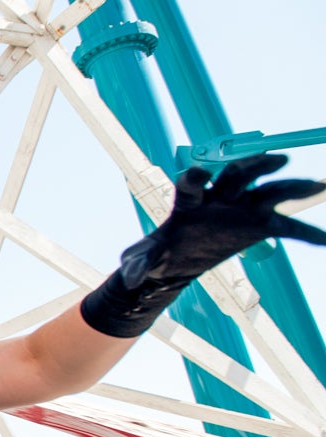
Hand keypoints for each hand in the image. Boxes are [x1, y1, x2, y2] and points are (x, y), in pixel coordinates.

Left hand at [81, 154, 325, 337]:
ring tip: (317, 186)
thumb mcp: (146, 260)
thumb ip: (139, 264)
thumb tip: (130, 278)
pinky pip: (284, 228)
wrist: (176, 261)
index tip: (197, 174)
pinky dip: (304, 233)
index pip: (191, 184)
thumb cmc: (159, 254)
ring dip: (291, 187)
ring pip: (267, 191)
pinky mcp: (256, 226)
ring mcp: (241, 208)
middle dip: (255, 166)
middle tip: (276, 158)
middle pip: (237, 176)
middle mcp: (218, 198)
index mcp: (188, 203)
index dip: (194, 178)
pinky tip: (324, 239)